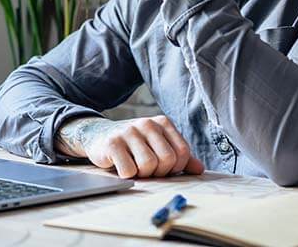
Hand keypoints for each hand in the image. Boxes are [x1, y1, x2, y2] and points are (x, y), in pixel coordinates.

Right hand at [55, 116, 204, 178]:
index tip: (162, 167)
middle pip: (167, 160)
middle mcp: (147, 123)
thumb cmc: (133, 145)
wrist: (99, 136)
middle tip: (146, 169)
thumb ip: (179, 156)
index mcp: (162, 123)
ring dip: (142, 174)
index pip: (182, 152)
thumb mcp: (157, 146)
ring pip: (149, 165)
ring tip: (134, 167)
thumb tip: (199, 169)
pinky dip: (126, 175)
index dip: (175, 167)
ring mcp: (129, 131)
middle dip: (158, 172)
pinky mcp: (112, 143)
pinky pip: (129, 170)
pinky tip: (120, 166)